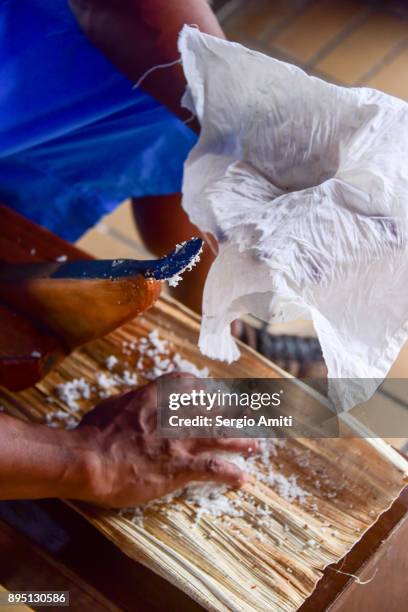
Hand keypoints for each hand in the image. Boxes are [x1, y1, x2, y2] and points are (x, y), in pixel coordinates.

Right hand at [74, 373, 255, 507]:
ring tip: (255, 446)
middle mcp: (173, 414)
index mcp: (155, 397)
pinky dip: (229, 473)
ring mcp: (178, 440)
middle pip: (211, 409)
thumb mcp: (112, 405)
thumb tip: (138, 398)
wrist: (89, 460)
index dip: (201, 388)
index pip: (187, 384)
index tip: (210, 393)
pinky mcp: (178, 466)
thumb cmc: (93, 433)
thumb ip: (132, 400)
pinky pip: (212, 468)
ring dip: (241, 441)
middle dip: (232, 413)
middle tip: (249, 416)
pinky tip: (241, 479)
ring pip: (219, 435)